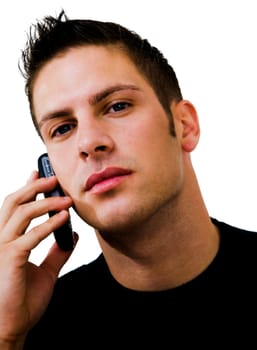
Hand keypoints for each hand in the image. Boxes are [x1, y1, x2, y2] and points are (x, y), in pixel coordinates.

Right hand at [0, 171, 75, 346]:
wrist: (12, 327)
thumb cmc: (23, 300)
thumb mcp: (46, 271)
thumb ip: (57, 252)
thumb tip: (71, 235)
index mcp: (8, 240)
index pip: (15, 207)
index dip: (26, 188)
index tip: (39, 173)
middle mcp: (1, 240)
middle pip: (14, 202)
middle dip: (34, 186)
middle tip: (54, 178)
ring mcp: (2, 248)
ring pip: (22, 213)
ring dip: (46, 202)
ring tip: (67, 199)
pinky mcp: (10, 259)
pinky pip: (31, 236)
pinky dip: (49, 224)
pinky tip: (64, 218)